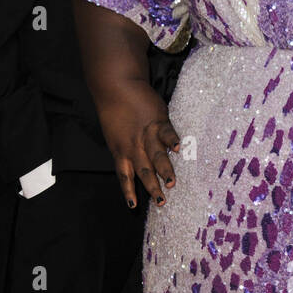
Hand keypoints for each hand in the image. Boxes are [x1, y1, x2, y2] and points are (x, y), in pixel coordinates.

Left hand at [100, 84, 180, 208]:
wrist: (116, 85)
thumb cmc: (114, 110)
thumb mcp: (114, 135)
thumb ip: (124, 149)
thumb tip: (131, 162)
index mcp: (121, 151)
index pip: (124, 176)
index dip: (128, 191)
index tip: (133, 206)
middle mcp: (134, 146)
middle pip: (144, 171)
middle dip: (152, 187)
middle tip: (161, 201)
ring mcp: (146, 134)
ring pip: (156, 156)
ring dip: (164, 170)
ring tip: (172, 183)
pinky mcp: (158, 121)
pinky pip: (166, 133)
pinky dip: (172, 140)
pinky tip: (178, 148)